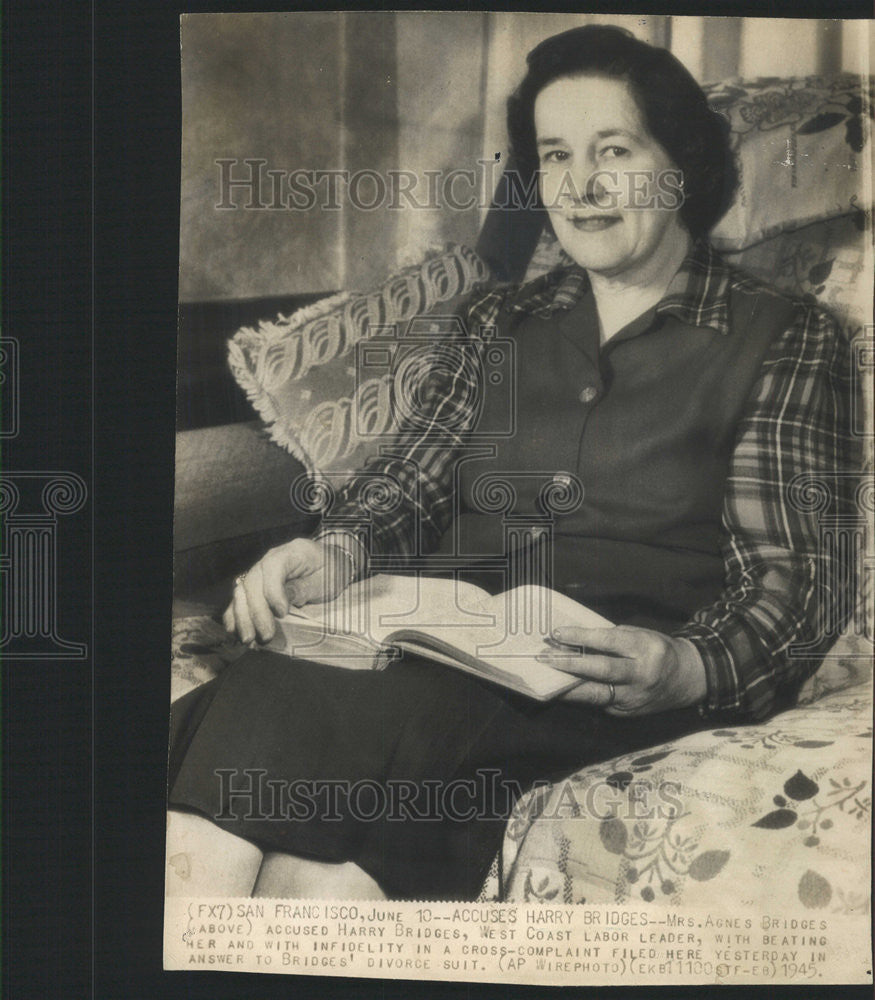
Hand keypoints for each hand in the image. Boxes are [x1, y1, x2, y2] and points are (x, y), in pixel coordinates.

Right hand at [222, 538, 353, 644]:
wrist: (331, 563)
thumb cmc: (332, 571)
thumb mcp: (326, 580)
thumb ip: (304, 588)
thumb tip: (282, 602)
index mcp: (292, 552)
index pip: (273, 567)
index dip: (273, 591)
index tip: (282, 613)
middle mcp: (271, 558)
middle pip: (254, 580)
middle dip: (256, 610)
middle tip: (265, 635)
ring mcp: (261, 570)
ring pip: (242, 590)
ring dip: (242, 615)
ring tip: (248, 638)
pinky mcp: (256, 584)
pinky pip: (240, 598)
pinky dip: (235, 614)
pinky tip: (234, 630)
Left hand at [537, 626, 706, 715]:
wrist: (688, 679)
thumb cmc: (657, 650)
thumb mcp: (640, 635)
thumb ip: (611, 638)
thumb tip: (574, 639)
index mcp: (645, 649)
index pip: (608, 642)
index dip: (581, 637)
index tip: (556, 633)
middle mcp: (640, 675)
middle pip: (601, 670)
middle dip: (569, 664)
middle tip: (543, 657)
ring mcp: (633, 698)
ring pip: (595, 694)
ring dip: (567, 685)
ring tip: (545, 676)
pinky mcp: (627, 713)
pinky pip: (598, 703)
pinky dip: (578, 696)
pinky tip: (560, 689)